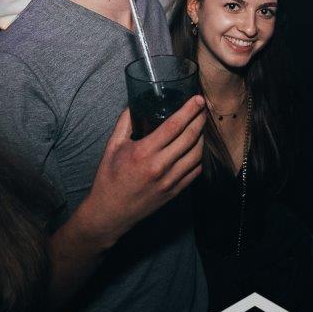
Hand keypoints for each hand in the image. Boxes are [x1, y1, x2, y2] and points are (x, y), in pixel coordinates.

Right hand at [83, 96, 205, 241]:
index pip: (174, 126)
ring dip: (202, 138)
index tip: (197, 99)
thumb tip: (133, 104)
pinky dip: (199, 158)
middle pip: (189, 137)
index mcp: (144, 152)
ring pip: (196, 154)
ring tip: (200, 127)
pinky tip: (196, 149)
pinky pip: (194, 172)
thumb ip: (124, 123)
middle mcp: (160, 166)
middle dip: (200, 119)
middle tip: (203, 108)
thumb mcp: (112, 146)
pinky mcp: (174, 192)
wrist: (110, 212)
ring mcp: (170, 181)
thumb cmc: (109, 178)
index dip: (189, 110)